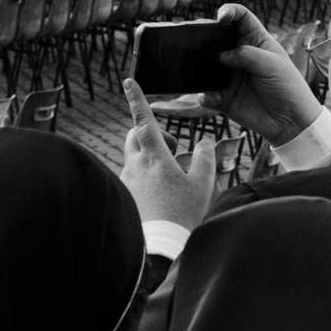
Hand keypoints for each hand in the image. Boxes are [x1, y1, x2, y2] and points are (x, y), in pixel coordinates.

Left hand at [121, 79, 215, 230]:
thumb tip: (206, 141)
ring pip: (133, 156)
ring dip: (148, 157)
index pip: (143, 120)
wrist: (156, 248)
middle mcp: (135, 165)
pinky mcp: (123, 195)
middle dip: (148, 132)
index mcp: (155, 157)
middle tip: (171, 148)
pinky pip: (131, 177)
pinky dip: (143, 177)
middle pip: (134, 135)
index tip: (128, 81)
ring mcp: (126, 181)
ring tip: (168, 177)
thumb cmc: (180, 214)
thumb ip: (205, 159)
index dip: (137, 99)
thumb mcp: (201, 185)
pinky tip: (158, 196)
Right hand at [198, 3, 323, 146]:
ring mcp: (230, 76)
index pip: (240, 18)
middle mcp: (238, 55)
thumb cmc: (288, 87)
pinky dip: (205, 95)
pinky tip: (208, 97)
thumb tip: (220, 55)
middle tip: (193, 36)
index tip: (221, 16)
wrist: (291, 122)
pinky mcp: (224, 97)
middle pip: (216, 39)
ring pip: (207, 66)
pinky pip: (207, 94)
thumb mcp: (272, 64)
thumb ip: (246, 55)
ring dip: (198, 65)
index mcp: (255, 41)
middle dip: (203, 35)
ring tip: (190, 64)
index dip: (229, 12)